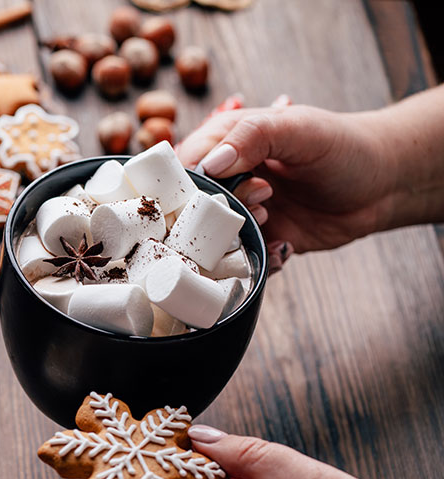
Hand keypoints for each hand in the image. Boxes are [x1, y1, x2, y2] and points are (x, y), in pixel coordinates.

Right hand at [177, 104, 393, 258]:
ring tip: (272, 218)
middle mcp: (226, 178)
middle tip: (263, 198)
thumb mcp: (298, 129)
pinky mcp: (258, 239)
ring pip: (212, 237)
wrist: (384, 184)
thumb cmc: (342, 145)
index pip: (184, 165)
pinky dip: (257, 260)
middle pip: (192, 206)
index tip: (220, 189)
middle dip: (219, 210)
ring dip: (237, 236)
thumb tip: (210, 165)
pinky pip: (240, 259)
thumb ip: (252, 137)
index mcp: (225, 141)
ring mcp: (241, 210)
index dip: (193, 182)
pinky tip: (283, 246)